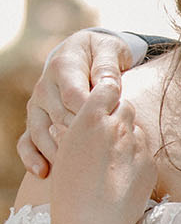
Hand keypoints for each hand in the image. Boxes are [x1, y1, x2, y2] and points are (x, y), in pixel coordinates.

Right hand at [17, 30, 134, 177]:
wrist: (86, 53)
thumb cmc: (102, 54)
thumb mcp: (110, 51)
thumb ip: (109, 67)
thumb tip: (109, 85)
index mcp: (63, 67)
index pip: (74, 96)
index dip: (91, 114)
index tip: (110, 128)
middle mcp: (46, 87)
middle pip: (60, 118)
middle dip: (80, 138)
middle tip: (102, 156)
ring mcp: (39, 106)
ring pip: (41, 132)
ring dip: (57, 152)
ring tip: (74, 170)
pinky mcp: (37, 121)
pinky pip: (27, 141)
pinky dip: (32, 157)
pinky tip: (43, 172)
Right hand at [48, 82, 155, 223]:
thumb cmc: (70, 191)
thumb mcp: (63, 154)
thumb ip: (73, 132)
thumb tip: (72, 124)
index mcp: (90, 119)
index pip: (107, 87)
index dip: (105, 93)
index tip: (102, 101)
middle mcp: (117, 127)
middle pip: (126, 106)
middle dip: (118, 114)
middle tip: (106, 132)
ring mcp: (137, 145)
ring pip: (137, 128)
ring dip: (128, 136)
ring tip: (112, 158)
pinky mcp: (151, 163)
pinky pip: (145, 151)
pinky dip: (136, 157)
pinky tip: (123, 174)